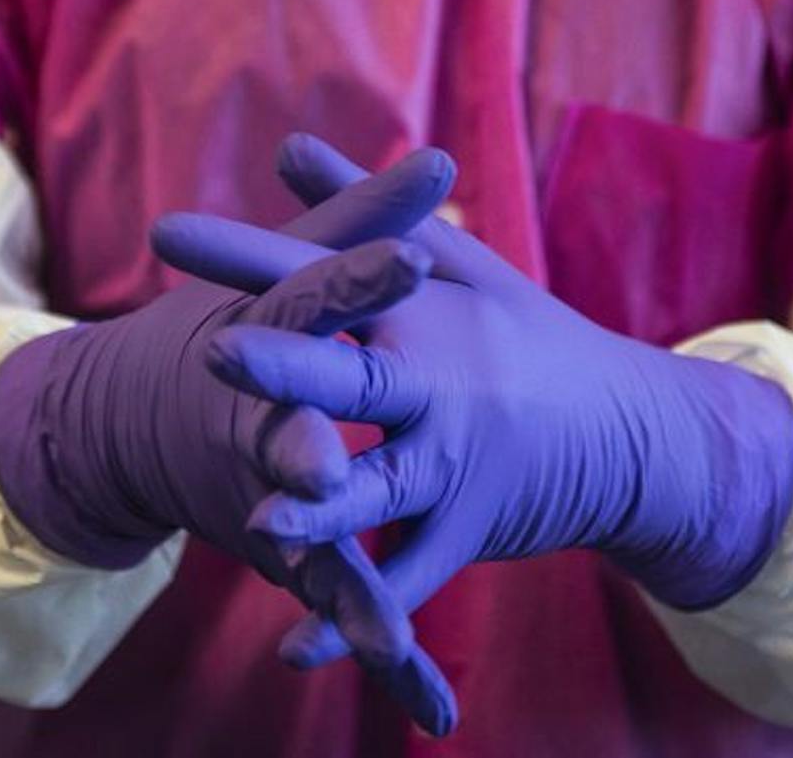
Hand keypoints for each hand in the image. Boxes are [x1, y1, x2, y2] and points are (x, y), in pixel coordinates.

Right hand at [0, 151, 463, 733]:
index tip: (413, 255)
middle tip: (329, 462)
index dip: (363, 277)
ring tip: (384, 632)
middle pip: (292, 431)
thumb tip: (441, 156)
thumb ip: (365, 216)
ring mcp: (265, 495)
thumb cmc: (231, 327)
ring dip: (341, 583)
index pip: (318, 297)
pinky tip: (432, 707)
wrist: (128, 420)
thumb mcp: (290, 268)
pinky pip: (341, 606)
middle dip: (310, 448)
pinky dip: (379, 653)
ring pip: (312, 542)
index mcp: (268, 331)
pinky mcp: (285, 552)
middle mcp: (257, 417)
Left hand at [150, 134, 792, 672]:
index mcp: (421, 311)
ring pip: (380, 489)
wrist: (629, 432)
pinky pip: (403, 580)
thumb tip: (288, 145)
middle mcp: (437, 383)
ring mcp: (453, 463)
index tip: (164, 232)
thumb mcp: (455, 265)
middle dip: (286, 368)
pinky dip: (351, 620)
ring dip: (323, 505)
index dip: (243, 255)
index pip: (321, 272)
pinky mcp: (465, 531)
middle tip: (214, 349)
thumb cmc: (527, 338)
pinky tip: (293, 648)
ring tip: (263, 519)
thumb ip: (363, 211)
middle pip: (352, 374)